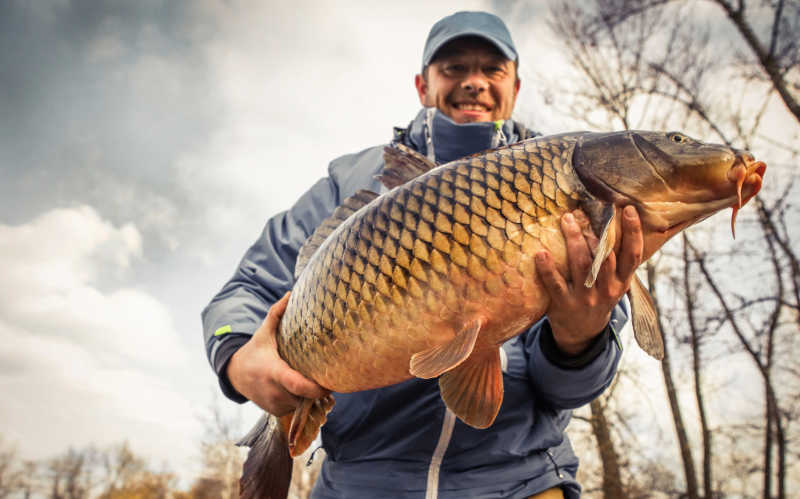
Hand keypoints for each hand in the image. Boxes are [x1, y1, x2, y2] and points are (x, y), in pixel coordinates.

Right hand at [227, 292, 328, 415]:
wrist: (235, 374)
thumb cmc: (255, 351)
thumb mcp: (264, 332)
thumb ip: (276, 313)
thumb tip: (290, 293)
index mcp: (274, 372)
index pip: (299, 385)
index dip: (317, 388)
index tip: (331, 382)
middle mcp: (274, 392)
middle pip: (305, 396)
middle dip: (317, 388)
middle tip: (330, 375)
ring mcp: (275, 404)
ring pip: (302, 403)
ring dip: (309, 395)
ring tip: (315, 380)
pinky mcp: (276, 412)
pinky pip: (296, 408)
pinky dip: (300, 400)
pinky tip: (301, 388)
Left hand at [536, 206, 642, 355]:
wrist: (582, 333)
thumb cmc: (598, 296)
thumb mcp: (614, 282)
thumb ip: (616, 258)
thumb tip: (612, 218)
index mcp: (622, 281)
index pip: (633, 255)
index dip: (634, 231)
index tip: (627, 209)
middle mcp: (607, 289)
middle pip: (605, 257)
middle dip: (598, 232)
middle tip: (586, 210)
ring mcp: (585, 297)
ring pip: (582, 265)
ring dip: (574, 240)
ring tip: (566, 219)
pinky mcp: (564, 304)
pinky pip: (555, 284)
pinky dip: (548, 269)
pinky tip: (541, 253)